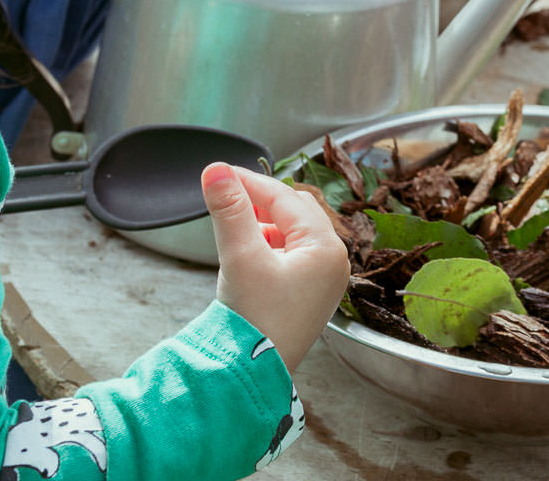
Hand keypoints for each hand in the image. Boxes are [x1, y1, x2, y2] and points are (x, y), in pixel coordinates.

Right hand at [203, 163, 349, 372]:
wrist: (252, 377)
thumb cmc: (253, 321)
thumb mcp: (240, 257)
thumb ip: (230, 210)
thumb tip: (215, 170)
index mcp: (327, 248)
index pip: (286, 199)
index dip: (250, 182)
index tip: (219, 173)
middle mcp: (333, 261)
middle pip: (294, 212)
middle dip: (259, 202)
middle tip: (226, 195)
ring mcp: (323, 280)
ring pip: (291, 234)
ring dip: (262, 226)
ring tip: (233, 232)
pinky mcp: (308, 294)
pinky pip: (290, 256)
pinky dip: (267, 248)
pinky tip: (245, 257)